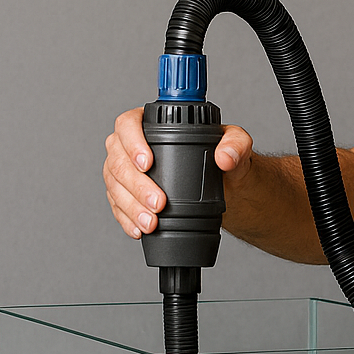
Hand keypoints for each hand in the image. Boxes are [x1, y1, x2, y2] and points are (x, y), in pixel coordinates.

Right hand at [103, 107, 253, 239]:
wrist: (227, 189)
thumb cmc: (226, 160)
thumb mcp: (238, 146)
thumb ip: (236, 144)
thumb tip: (224, 157)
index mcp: (152, 124)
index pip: (128, 124)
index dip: (132, 143)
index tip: (147, 163)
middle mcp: (132, 145)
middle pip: (118, 160)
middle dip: (136, 185)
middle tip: (158, 203)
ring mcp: (127, 171)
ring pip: (115, 186)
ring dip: (131, 207)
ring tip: (151, 223)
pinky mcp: (127, 194)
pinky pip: (118, 207)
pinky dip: (127, 219)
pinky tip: (138, 229)